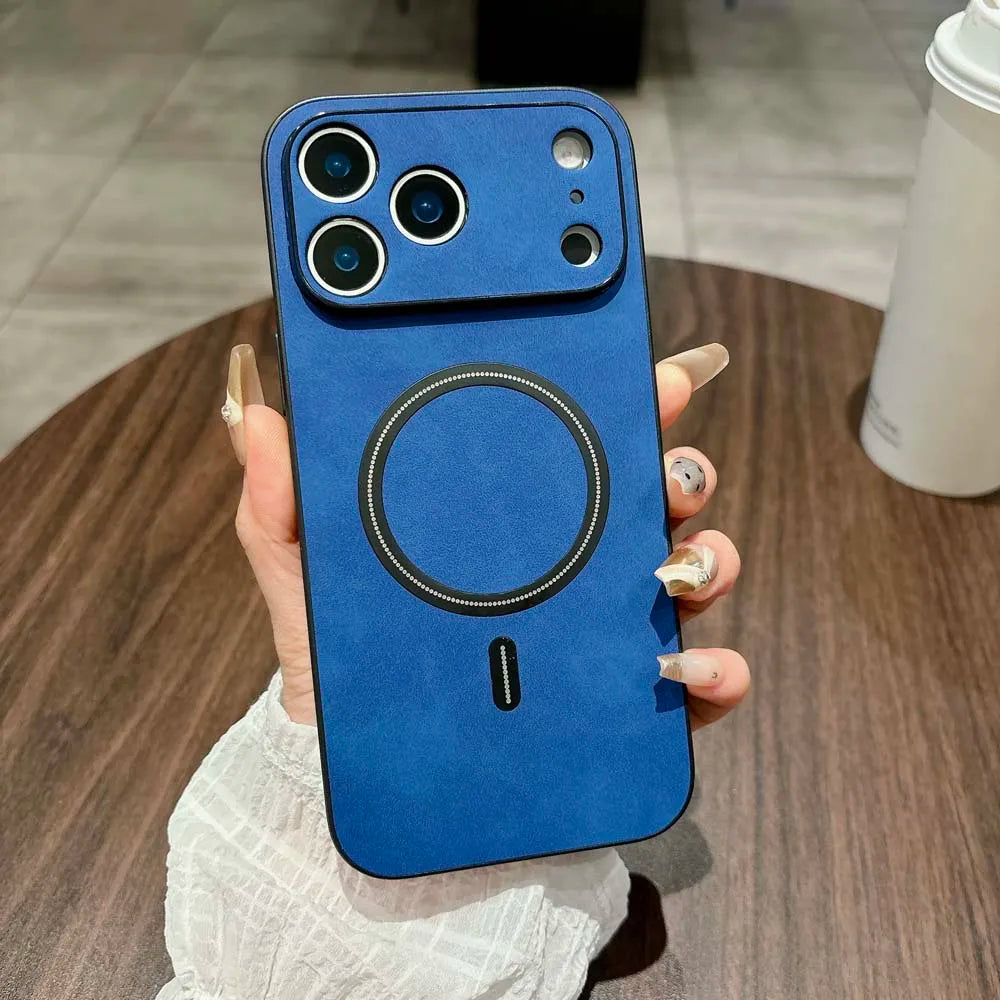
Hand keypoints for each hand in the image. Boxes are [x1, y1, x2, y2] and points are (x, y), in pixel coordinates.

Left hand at [224, 342, 748, 728]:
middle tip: (669, 469)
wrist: (367, 776)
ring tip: (674, 568)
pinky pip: (695, 684)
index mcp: (517, 524)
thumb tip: (257, 417)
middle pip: (655, 501)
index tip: (653, 377)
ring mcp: (606, 634)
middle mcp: (573, 568)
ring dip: (709, 560)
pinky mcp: (626, 705)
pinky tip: (683, 667)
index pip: (586, 447)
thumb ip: (285, 502)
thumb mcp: (308, 576)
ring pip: (691, 577)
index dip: (630, 405)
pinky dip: (716, 671)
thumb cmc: (349, 664)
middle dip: (683, 471)